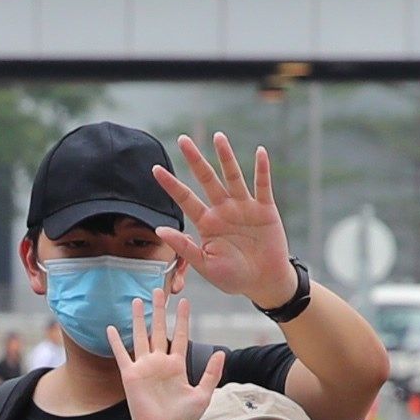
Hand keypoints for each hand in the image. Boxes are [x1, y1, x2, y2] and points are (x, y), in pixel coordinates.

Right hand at [110, 279, 219, 419]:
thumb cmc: (181, 419)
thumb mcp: (202, 396)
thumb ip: (211, 374)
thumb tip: (221, 352)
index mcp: (177, 366)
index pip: (180, 336)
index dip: (182, 318)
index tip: (184, 301)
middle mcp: (159, 363)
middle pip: (159, 330)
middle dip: (159, 310)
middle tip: (158, 290)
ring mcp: (144, 367)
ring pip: (140, 336)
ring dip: (138, 318)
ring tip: (136, 300)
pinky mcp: (130, 374)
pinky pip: (121, 354)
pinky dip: (115, 341)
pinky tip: (111, 327)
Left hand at [151, 133, 292, 303]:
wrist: (264, 283)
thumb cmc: (233, 277)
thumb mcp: (205, 265)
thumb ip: (184, 247)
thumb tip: (159, 230)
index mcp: (206, 223)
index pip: (185, 199)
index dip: (171, 184)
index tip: (155, 169)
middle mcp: (223, 210)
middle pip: (206, 179)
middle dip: (195, 160)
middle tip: (182, 139)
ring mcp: (244, 207)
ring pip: (233, 177)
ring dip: (226, 157)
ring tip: (218, 137)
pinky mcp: (265, 209)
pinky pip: (262, 186)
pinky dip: (262, 170)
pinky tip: (259, 152)